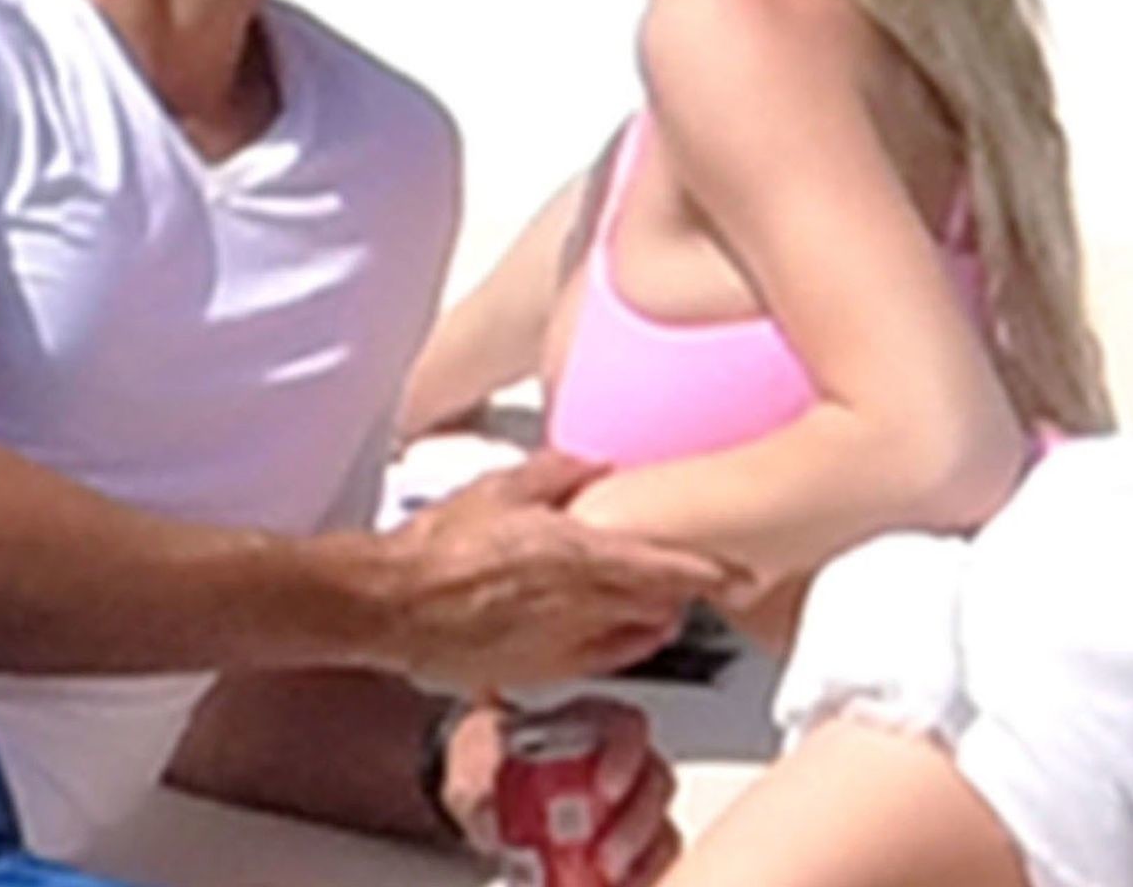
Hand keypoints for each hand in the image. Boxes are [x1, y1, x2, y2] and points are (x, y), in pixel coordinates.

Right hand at [377, 450, 725, 688]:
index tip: (737, 571)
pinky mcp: (542, 670)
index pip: (660, 564)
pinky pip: (602, 659)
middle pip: (657, 603)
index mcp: (572, 552)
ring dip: (658, 616)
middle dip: (686, 592)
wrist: (395, 603)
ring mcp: (562, 643)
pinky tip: (627, 634)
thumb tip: (592, 462)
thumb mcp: (498, 487)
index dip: (706, 570)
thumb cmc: (438, 547)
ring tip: (669, 602)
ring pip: (636, 634)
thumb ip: (554, 473)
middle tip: (711, 579)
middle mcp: (577, 604)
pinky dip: (625, 644)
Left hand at [442, 696, 682, 886]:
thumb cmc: (490, 763)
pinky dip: (644, 876)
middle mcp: (623, 758)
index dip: (626, 754)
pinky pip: (657, 860)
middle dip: (637, 821)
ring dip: (643, 857)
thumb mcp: (473, 764)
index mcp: (590, 722)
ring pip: (662, 824)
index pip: (628, 727)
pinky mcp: (636, 843)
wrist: (488, 791)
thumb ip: (479, 786)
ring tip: (608, 878)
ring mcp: (633, 801)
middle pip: (655, 780)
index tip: (604, 789)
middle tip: (605, 856)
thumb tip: (490, 816)